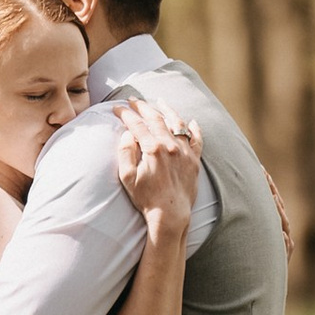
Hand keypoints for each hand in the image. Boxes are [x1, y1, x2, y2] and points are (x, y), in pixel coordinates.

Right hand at [114, 90, 202, 231]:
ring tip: (160, 101)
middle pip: (156, 118)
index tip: (118, 108)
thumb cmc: (146, 198)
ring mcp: (185, 151)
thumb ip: (125, 152)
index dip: (125, 114)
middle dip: (143, 106)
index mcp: (153, 149)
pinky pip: (196, 139)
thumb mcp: (128, 177)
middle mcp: (170, 146)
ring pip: (177, 123)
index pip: (137, 124)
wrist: (171, 214)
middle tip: (133, 100)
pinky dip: (194, 128)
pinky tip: (190, 121)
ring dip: (167, 110)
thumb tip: (127, 134)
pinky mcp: (194, 160)